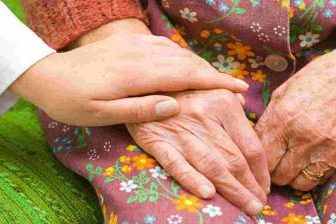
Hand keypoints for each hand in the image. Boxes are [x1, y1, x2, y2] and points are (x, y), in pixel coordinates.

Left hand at [10, 20, 247, 125]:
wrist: (46, 74)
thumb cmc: (72, 101)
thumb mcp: (101, 114)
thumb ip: (140, 109)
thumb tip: (176, 106)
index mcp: (137, 75)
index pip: (187, 76)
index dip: (216, 82)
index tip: (240, 89)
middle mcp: (141, 56)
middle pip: (188, 62)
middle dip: (215, 74)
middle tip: (236, 87)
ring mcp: (135, 47)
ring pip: (179, 53)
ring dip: (201, 65)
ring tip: (217, 80)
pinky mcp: (129, 44)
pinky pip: (164, 46)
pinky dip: (182, 55)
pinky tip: (187, 63)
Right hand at [127, 89, 270, 214]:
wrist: (140, 82)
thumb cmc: (180, 84)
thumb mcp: (209, 80)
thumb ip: (230, 95)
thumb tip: (246, 104)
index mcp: (223, 102)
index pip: (250, 145)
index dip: (261, 171)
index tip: (265, 186)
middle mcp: (205, 116)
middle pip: (234, 160)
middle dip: (250, 187)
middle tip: (259, 205)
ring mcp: (180, 130)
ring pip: (212, 166)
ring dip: (232, 191)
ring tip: (247, 207)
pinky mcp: (157, 140)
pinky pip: (177, 164)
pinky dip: (193, 180)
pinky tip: (209, 195)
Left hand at [255, 30, 335, 190]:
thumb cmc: (317, 78)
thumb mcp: (282, 92)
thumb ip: (266, 121)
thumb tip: (254, 143)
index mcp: (283, 119)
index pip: (262, 158)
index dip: (259, 161)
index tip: (262, 158)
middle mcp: (302, 137)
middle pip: (278, 175)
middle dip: (274, 171)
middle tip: (276, 162)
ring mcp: (325, 148)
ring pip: (298, 183)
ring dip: (292, 176)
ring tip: (292, 163)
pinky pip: (320, 179)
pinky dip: (311, 174)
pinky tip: (310, 160)